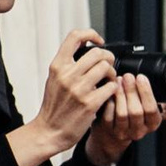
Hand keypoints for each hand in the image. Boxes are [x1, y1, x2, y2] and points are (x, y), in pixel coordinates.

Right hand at [25, 30, 118, 162]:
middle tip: (108, 66)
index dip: (91, 34)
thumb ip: (68, 64)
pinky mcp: (90, 103)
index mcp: (58, 66)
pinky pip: (112, 87)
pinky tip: (109, 93)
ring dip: (112, 74)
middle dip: (108, 58)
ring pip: (107, 68)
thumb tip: (87, 47)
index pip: (74, 37)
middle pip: (98, 52)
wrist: (50, 130)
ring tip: (107, 81)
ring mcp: (78, 89)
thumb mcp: (55, 79)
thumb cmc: (55, 106)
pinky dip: (114, 89)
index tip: (99, 41)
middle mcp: (67, 75)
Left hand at [83, 73, 165, 165]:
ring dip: (119, 95)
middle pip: (136, 111)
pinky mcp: (109, 131)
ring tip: (118, 81)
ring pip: (122, 113)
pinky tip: (109, 92)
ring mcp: (124, 132)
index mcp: (153, 123)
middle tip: (127, 76)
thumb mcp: (156, 112)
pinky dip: (108, 102)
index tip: (141, 77)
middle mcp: (140, 130)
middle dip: (131, 91)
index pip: (152, 109)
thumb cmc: (137, 117)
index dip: (146, 93)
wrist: (115, 134)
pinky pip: (108, 116)